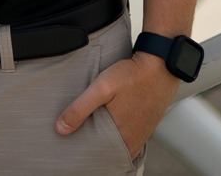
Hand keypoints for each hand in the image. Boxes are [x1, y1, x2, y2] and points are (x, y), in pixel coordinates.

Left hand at [55, 52, 178, 159]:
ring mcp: (140, 135)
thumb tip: (60, 128)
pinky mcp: (145, 126)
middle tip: (78, 135)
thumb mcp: (102, 87)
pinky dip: (116, 135)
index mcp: (121, 137)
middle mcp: (132, 141)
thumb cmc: (132, 75)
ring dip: (105, 140)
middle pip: (107, 151)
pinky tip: (109, 125)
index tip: (70, 143)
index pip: (96, 154)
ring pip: (117, 145)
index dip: (82, 149)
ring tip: (91, 129)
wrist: (160, 66)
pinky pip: (128, 138)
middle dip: (93, 145)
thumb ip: (81, 108)